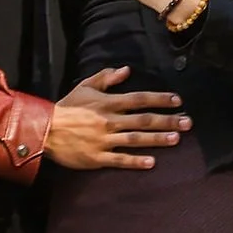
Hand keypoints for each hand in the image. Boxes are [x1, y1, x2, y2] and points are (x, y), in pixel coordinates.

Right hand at [45, 68, 188, 170]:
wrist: (45, 129)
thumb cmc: (67, 107)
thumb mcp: (85, 86)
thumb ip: (106, 78)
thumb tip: (127, 70)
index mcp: (108, 102)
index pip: (139, 99)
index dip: (160, 99)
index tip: (178, 101)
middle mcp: (109, 120)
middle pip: (143, 120)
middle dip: (167, 120)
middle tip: (187, 122)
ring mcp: (104, 140)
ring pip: (136, 139)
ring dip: (157, 139)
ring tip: (176, 139)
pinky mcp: (98, 157)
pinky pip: (120, 159)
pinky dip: (136, 161)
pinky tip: (152, 162)